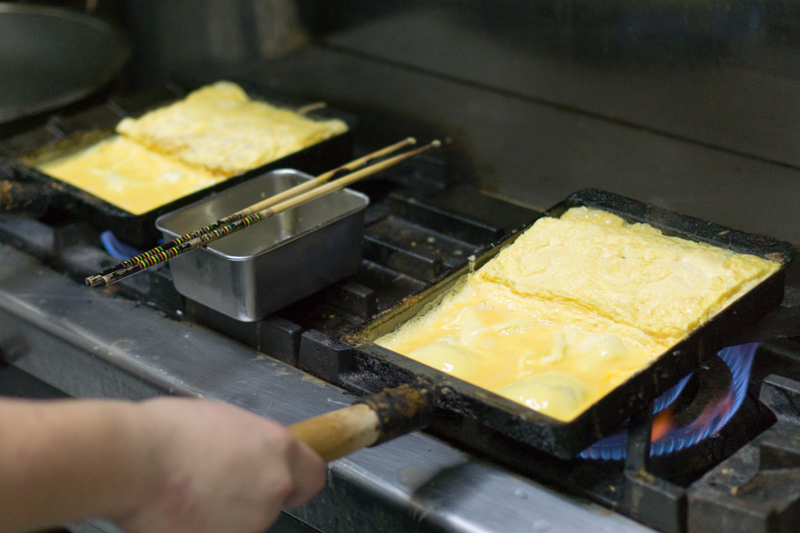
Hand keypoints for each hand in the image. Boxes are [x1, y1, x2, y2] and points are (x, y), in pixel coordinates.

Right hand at [115, 397, 325, 532]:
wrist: (133, 461)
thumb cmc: (169, 433)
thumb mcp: (225, 421)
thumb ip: (253, 444)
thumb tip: (253, 455)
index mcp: (279, 449)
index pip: (313, 476)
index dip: (296, 480)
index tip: (284, 482)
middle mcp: (273, 486)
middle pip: (274, 500)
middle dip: (250, 495)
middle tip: (216, 482)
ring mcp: (251, 521)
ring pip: (246, 521)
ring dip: (226, 514)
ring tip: (192, 494)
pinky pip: (221, 532)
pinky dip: (205, 527)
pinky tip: (183, 512)